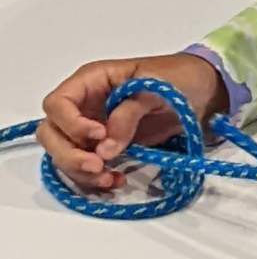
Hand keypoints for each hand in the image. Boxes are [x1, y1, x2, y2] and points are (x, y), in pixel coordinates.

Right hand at [37, 52, 227, 191]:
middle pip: (51, 133)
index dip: (70, 123)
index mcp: (92, 81)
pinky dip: (95, 179)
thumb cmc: (179, 79)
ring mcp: (93, 129)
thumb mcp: (156, 88)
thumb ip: (128, 113)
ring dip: (81, 172)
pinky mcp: (106, 149)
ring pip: (64, 154)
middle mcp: (85, 106)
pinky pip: (86, 168)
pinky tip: (117, 180)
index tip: (98, 136)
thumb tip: (106, 147)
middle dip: (69, 154)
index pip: (57, 104)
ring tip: (109, 177)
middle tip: (97, 166)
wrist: (203, 93)